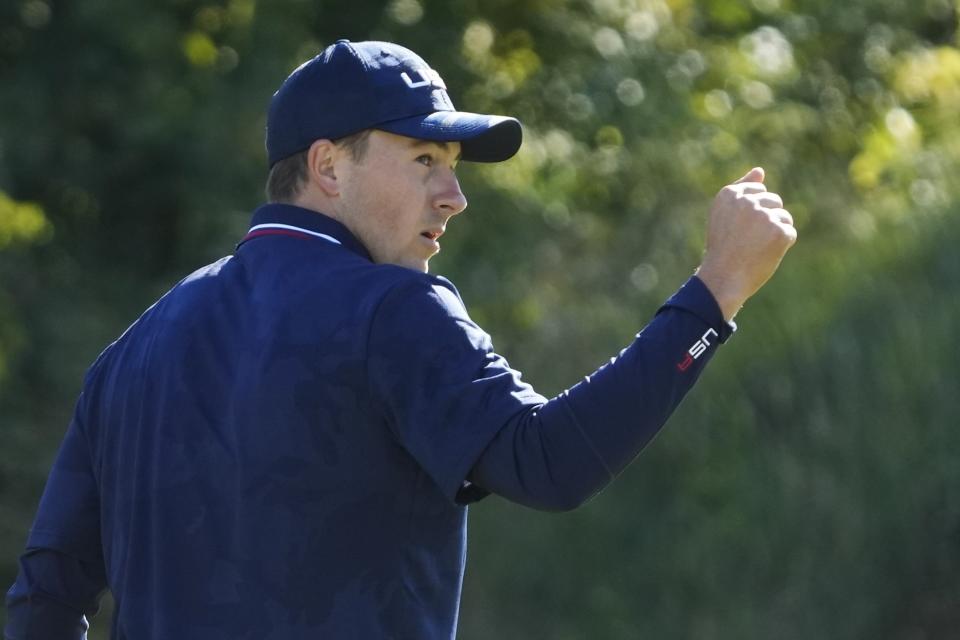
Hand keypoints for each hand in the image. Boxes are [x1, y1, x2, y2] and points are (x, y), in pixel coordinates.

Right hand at [696, 167, 796, 320]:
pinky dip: (781, 246)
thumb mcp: (725, 214)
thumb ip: (742, 189)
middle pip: (774, 201)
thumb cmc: (723, 248)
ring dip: (775, 232)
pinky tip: (765, 255)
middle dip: (766, 220)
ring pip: (784, 217)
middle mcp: (746, 201)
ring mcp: (764, 215)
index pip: (758, 192)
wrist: (723, 278)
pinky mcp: (779, 231)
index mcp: (728, 194)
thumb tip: (760, 170)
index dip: (752, 214)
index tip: (738, 230)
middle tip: (747, 241)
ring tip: (756, 248)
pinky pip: (790, 233)